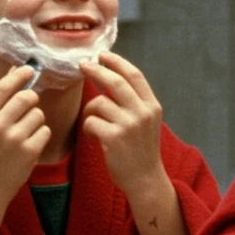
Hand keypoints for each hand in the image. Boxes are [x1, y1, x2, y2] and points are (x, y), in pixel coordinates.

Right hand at [0, 65, 50, 219]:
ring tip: (23, 135)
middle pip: (27, 97)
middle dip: (31, 99)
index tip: (30, 69)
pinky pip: (45, 131)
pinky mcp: (29, 152)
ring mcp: (13, 139)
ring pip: (38, 114)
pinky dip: (40, 136)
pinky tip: (28, 147)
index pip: (2, 87)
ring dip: (35, 121)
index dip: (19, 75)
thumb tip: (15, 70)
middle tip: (28, 108)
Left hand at [80, 51, 167, 200]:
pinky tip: (93, 137)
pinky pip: (90, 122)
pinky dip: (87, 128)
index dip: (117, 62)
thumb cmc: (140, 150)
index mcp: (152, 106)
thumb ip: (133, 101)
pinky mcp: (113, 138)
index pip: (134, 75)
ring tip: (93, 123)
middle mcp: (142, 112)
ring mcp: (129, 125)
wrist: (145, 179)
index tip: (102, 55)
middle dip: (96, 70)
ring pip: (98, 103)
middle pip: (115, 82)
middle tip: (82, 65)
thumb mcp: (146, 122)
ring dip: (90, 111)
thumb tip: (108, 76)